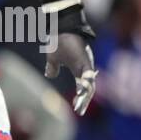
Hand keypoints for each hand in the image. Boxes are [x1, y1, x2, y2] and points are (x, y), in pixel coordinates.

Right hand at [42, 0, 97, 114]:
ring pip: (90, 84)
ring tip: (79, 105)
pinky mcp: (85, 61)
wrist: (61, 28)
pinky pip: (88, 75)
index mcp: (79, 69)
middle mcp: (86, 68)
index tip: (76, 108)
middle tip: (78, 111)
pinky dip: (86, 84)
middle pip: (89, 88)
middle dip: (83, 100)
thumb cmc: (58, 41)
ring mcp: (87, 64)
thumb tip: (50, 74)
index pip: (83, 86)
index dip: (81, 97)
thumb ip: (53, 67)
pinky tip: (82, 91)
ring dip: (85, 96)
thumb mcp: (53, 59)